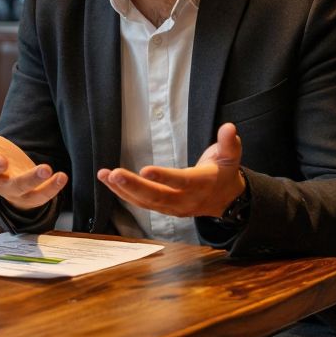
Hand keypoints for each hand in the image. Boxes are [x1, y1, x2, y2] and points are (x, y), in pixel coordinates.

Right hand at [0, 120, 66, 210]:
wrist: (14, 179)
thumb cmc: (0, 159)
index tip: (0, 159)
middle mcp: (4, 185)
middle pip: (14, 186)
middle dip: (27, 180)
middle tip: (43, 169)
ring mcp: (20, 194)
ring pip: (30, 192)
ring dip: (43, 183)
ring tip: (51, 169)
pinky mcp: (34, 197)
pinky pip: (44, 196)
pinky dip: (53, 187)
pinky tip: (62, 176)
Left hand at [97, 122, 245, 218]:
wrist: (227, 200)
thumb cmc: (224, 173)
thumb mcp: (231, 156)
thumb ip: (229, 143)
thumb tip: (229, 127)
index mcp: (201, 184)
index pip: (180, 182)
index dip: (163, 177)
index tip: (144, 170)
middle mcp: (185, 199)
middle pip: (157, 196)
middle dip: (134, 186)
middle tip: (113, 174)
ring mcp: (174, 207)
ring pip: (146, 202)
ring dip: (123, 190)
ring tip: (104, 176)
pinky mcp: (164, 209)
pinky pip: (142, 204)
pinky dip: (124, 195)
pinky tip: (109, 183)